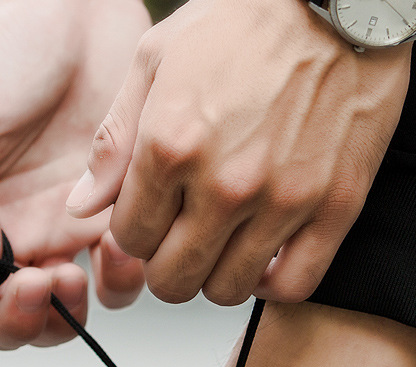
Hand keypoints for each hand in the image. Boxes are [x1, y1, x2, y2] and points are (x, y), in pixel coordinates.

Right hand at [0, 0, 150, 348]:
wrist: (87, 16)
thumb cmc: (14, 54)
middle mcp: (16, 238)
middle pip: (6, 319)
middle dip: (17, 321)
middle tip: (34, 284)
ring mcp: (67, 237)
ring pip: (62, 315)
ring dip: (65, 313)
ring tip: (70, 270)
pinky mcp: (115, 226)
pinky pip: (117, 281)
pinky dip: (117, 279)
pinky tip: (113, 245)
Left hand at [67, 0, 411, 305]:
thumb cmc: (246, 22)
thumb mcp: (155, 62)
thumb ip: (112, 143)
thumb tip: (82, 207)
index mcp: (171, 146)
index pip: (129, 240)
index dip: (135, 236)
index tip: (151, 220)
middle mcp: (224, 183)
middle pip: (172, 279)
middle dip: (166, 267)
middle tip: (180, 242)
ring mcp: (282, 200)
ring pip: (226, 290)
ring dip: (215, 277)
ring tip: (222, 245)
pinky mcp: (333, 208)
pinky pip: (292, 284)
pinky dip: (271, 283)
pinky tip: (263, 258)